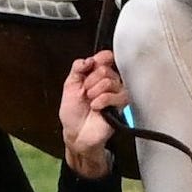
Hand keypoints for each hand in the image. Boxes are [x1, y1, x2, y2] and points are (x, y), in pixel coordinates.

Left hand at [59, 52, 126, 177]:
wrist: (76, 133)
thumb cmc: (73, 113)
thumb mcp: (69, 85)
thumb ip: (77, 68)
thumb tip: (88, 60)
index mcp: (96, 75)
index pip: (106, 57)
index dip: (99, 59)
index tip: (89, 66)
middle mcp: (108, 83)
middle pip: (105, 69)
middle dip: (90, 81)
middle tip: (85, 92)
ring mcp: (115, 94)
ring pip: (111, 81)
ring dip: (95, 91)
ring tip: (90, 101)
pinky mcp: (121, 106)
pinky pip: (116, 95)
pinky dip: (102, 100)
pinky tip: (96, 107)